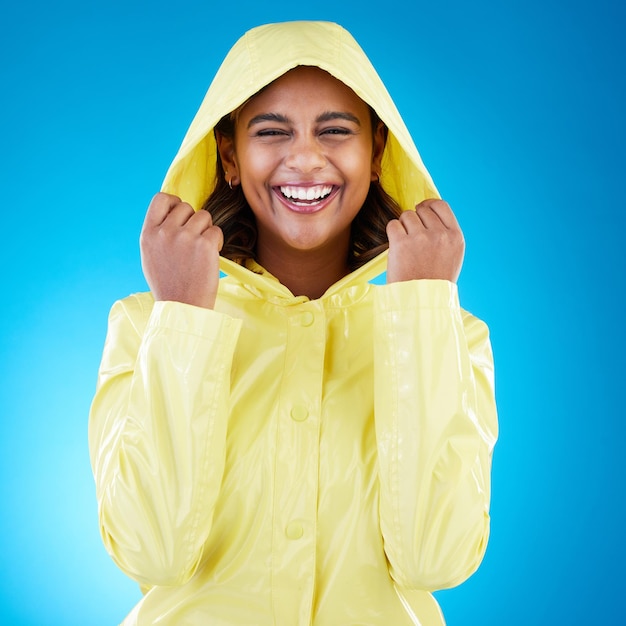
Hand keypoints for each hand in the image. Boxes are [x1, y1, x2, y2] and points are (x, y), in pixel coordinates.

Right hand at [140, 192, 223, 308]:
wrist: (182, 307)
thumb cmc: (168, 284)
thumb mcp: (151, 256)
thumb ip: (158, 233)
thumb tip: (172, 212)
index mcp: (148, 234)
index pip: (160, 199)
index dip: (174, 202)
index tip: (181, 215)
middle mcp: (165, 232)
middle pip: (186, 207)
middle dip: (193, 220)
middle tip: (193, 242)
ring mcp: (185, 237)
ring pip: (204, 216)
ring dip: (206, 230)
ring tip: (201, 250)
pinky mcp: (205, 245)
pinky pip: (216, 230)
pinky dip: (217, 241)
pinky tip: (210, 256)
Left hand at [386, 199, 464, 283]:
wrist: (420, 301)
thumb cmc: (434, 281)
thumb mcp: (451, 257)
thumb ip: (444, 234)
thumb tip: (429, 210)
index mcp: (456, 237)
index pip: (441, 205)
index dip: (428, 205)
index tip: (421, 210)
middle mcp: (440, 235)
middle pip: (421, 210)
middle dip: (414, 220)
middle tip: (412, 238)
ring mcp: (421, 238)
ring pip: (406, 216)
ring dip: (402, 227)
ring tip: (405, 247)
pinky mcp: (401, 243)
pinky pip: (392, 225)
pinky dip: (392, 234)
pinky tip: (396, 248)